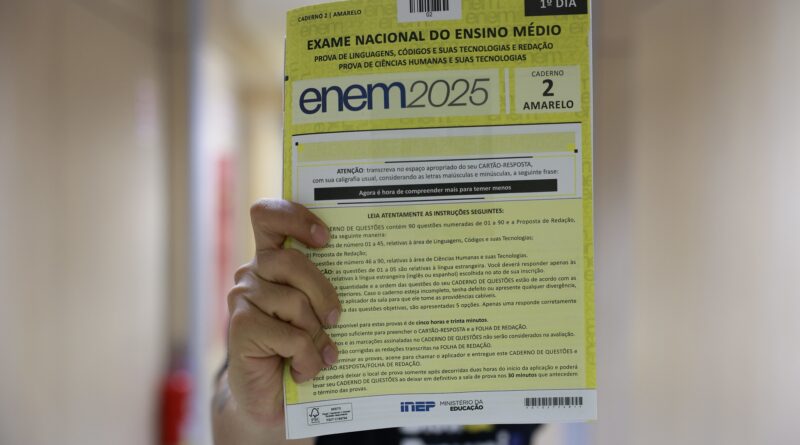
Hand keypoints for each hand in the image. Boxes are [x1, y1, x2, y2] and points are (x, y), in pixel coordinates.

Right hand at [218, 199, 339, 433]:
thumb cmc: (300, 349)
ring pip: (295, 302)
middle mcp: (251, 273)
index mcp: (271, 259)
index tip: (326, 238)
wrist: (271, 398)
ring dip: (316, 335)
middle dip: (323, 292)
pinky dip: (307, 358)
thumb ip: (322, 289)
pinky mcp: (240, 327)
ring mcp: (242, 298)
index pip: (268, 217)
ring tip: (322, 355)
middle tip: (336, 319)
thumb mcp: (316, 313)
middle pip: (292, 261)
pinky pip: (290, 336)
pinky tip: (304, 371)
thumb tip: (363, 278)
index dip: (294, 218)